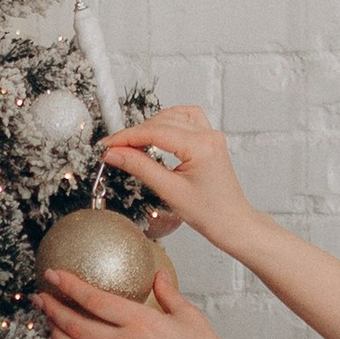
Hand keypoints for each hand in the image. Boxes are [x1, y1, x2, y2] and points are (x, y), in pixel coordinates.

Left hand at [36, 266, 242, 338]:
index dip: (68, 285)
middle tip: (42, 298)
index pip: (93, 299)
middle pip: (74, 326)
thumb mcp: (190, 315)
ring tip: (52, 324)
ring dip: (57, 337)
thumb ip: (168, 292)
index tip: (53, 274)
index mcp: (140, 321)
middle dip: (52, 309)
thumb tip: (157, 274)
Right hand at [100, 106, 263, 258]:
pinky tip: (157, 134)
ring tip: (133, 144)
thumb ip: (140, 168)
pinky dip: (168, 123)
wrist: (232, 223)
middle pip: (161, 121)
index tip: (107, 145)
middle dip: (135, 133)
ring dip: (151, 126)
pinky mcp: (210, 139)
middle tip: (115, 149)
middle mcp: (209, 135)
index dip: (126, 137)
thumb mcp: (169, 191)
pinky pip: (187, 118)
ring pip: (174, 115)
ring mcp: (211, 135)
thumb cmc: (210, 213)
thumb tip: (115, 154)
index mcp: (201, 146)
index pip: (154, 132)